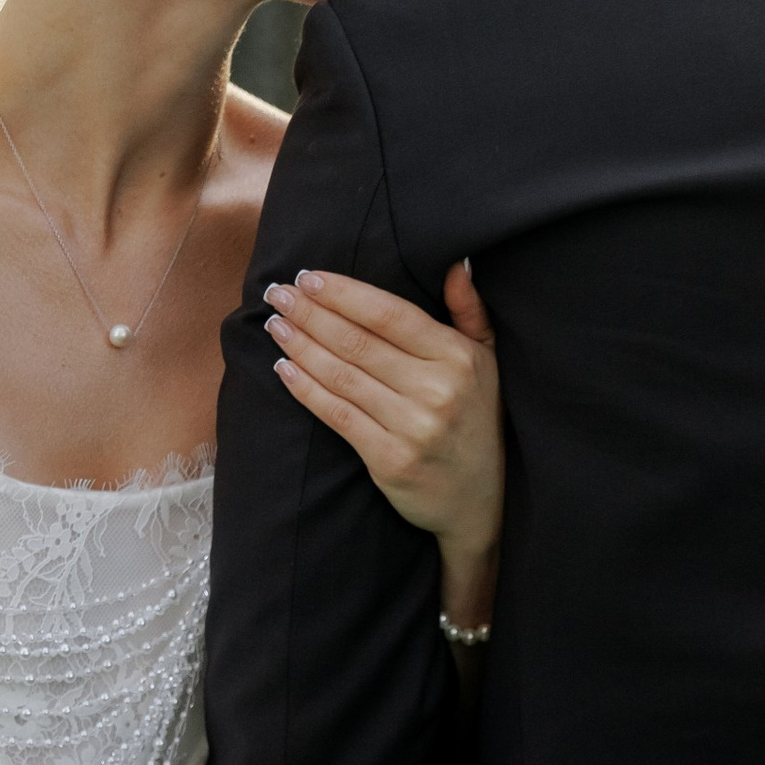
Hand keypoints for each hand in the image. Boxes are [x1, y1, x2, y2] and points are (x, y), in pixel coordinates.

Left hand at [265, 261, 501, 632]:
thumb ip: (471, 311)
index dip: (344, 293)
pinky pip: (338, 416)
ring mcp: (413, 427)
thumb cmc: (478, 421)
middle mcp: (438, 389)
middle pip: (358, 342)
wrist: (482, 502)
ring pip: (342, 376)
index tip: (308, 277)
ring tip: (275, 325)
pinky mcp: (390, 460)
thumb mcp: (489, 361)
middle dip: (311, 314)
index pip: (390, 314)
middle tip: (277, 293)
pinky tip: (285, 368)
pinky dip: (306, 390)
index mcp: (458, 357)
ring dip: (301, 346)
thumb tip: (457, 263)